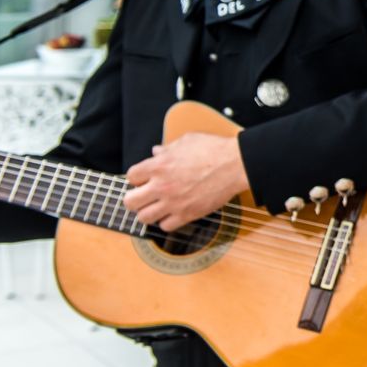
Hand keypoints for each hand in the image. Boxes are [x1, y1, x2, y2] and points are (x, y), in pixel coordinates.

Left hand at [124, 134, 249, 231]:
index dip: (137, 177)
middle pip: (130, 201)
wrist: (236, 164)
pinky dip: (167, 221)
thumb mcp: (187, 140)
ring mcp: (173, 202)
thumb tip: (156, 151)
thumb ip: (168, 148)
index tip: (145, 178)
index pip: (131, 176)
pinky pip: (165, 226)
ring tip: (157, 206)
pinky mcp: (187, 214)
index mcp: (159, 165)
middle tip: (144, 195)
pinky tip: (173, 213)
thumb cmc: (214, 150)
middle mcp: (162, 186)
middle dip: (135, 198)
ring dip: (148, 212)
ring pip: (143, 218)